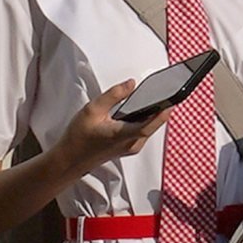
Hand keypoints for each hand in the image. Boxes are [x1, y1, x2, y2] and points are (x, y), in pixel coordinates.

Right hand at [44, 78, 168, 184]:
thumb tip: (131, 84)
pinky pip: (143, 132)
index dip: (161, 114)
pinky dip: (145, 120)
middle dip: (160, 109)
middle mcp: (131, 144)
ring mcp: (131, 148)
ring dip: (152, 115)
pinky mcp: (130, 147)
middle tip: (165, 92)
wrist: (71, 159)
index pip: (148, 125)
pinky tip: (141, 110)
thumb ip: (113, 95)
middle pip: (152, 125)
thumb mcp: (92, 110)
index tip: (171, 100)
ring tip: (155, 97)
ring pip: (148, 129)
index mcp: (122, 135)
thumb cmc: (79, 137)